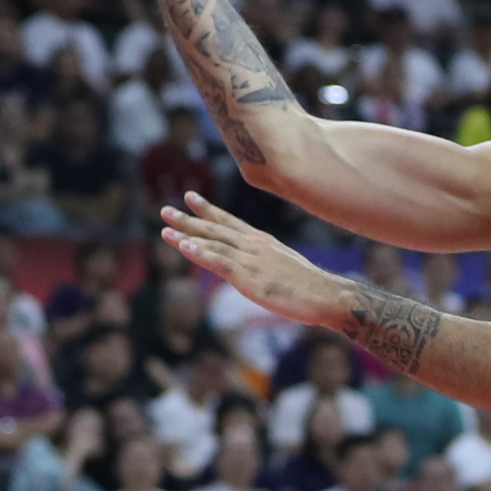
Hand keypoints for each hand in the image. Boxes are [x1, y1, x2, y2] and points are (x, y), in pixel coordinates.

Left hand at [161, 192, 337, 323]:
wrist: (326, 294)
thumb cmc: (309, 286)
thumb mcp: (284, 267)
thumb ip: (265, 263)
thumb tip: (255, 269)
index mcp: (262, 241)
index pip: (230, 221)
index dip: (208, 209)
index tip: (189, 196)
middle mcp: (254, 245)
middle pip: (216, 229)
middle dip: (189, 219)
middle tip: (165, 210)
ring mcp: (251, 259)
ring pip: (213, 244)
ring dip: (187, 236)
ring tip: (165, 230)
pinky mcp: (250, 277)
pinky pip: (220, 262)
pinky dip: (201, 254)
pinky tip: (185, 248)